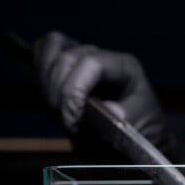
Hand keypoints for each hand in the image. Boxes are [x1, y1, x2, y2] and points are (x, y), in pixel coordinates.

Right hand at [33, 30, 173, 154]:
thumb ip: (130, 118)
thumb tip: (112, 111)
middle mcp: (104, 57)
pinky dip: (39, 71)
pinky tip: (50, 96)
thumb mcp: (144, 126)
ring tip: (57, 111)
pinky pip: (45, 51)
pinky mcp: (68, 65)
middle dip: (60, 92)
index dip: (74, 90)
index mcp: (125, 67)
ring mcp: (84, 57)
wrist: (138, 135)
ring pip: (52, 49)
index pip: (91, 63)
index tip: (72, 120)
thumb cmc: (143, 128)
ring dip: (47, 83)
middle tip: (66, 122)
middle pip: (67, 58)